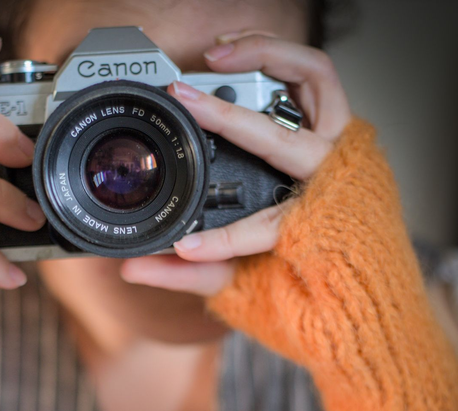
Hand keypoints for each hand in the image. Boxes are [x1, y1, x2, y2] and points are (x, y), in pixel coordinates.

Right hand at [120, 33, 351, 293]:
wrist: (353, 254)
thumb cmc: (301, 262)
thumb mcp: (241, 279)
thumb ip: (188, 275)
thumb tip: (135, 268)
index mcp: (314, 224)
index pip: (267, 229)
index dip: (224, 241)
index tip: (186, 245)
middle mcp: (331, 177)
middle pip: (283, 139)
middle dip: (230, 119)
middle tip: (184, 96)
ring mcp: (337, 141)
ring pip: (308, 79)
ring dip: (261, 57)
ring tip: (214, 55)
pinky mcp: (334, 118)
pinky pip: (308, 72)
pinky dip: (273, 53)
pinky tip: (234, 53)